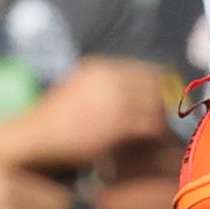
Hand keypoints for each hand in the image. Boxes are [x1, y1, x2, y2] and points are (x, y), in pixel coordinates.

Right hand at [12, 55, 173, 169]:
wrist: (38, 138)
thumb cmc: (53, 120)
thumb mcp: (75, 90)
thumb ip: (100, 87)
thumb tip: (123, 93)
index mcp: (99, 66)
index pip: (142, 68)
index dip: (157, 83)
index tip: (163, 96)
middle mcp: (111, 77)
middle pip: (154, 83)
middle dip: (164, 98)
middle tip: (170, 115)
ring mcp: (117, 99)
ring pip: (156, 103)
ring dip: (163, 116)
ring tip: (164, 131)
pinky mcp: (120, 122)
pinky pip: (151, 124)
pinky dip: (157, 132)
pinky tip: (155, 141)